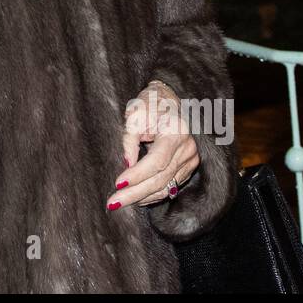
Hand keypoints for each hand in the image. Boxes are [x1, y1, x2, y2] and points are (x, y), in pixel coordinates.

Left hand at [105, 79, 199, 210]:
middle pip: (161, 178)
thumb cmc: (149, 104)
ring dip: (142, 197)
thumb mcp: (134, 114)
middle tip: (112, 203)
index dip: (137, 175)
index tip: (117, 184)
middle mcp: (187, 148)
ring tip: (120, 202)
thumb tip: (127, 165)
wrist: (169, 100)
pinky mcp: (188, 167)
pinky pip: (170, 186)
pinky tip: (136, 198)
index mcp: (176, 132)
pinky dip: (152, 194)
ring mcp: (191, 159)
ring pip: (165, 186)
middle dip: (135, 193)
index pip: (157, 161)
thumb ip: (130, 139)